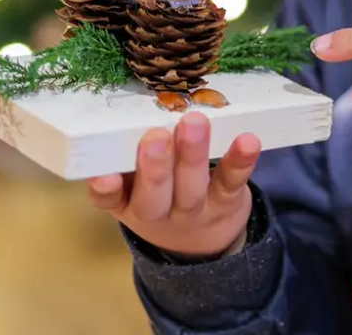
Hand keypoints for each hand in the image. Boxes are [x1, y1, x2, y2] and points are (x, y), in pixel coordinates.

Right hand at [86, 111, 260, 259]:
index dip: (105, 189)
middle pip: (152, 197)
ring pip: (191, 189)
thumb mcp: (136, 186)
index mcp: (127, 202)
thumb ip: (130, 154)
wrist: (203, 245)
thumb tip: (125, 106)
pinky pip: (232, 183)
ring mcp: (194, 211)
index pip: (109, 199)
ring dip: (193, 156)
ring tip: (195, 123)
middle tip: (155, 136)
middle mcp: (156, 213)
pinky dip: (239, 161)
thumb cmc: (162, 197)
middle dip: (154, 167)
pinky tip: (247, 141)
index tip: (104, 175)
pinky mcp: (227, 202)